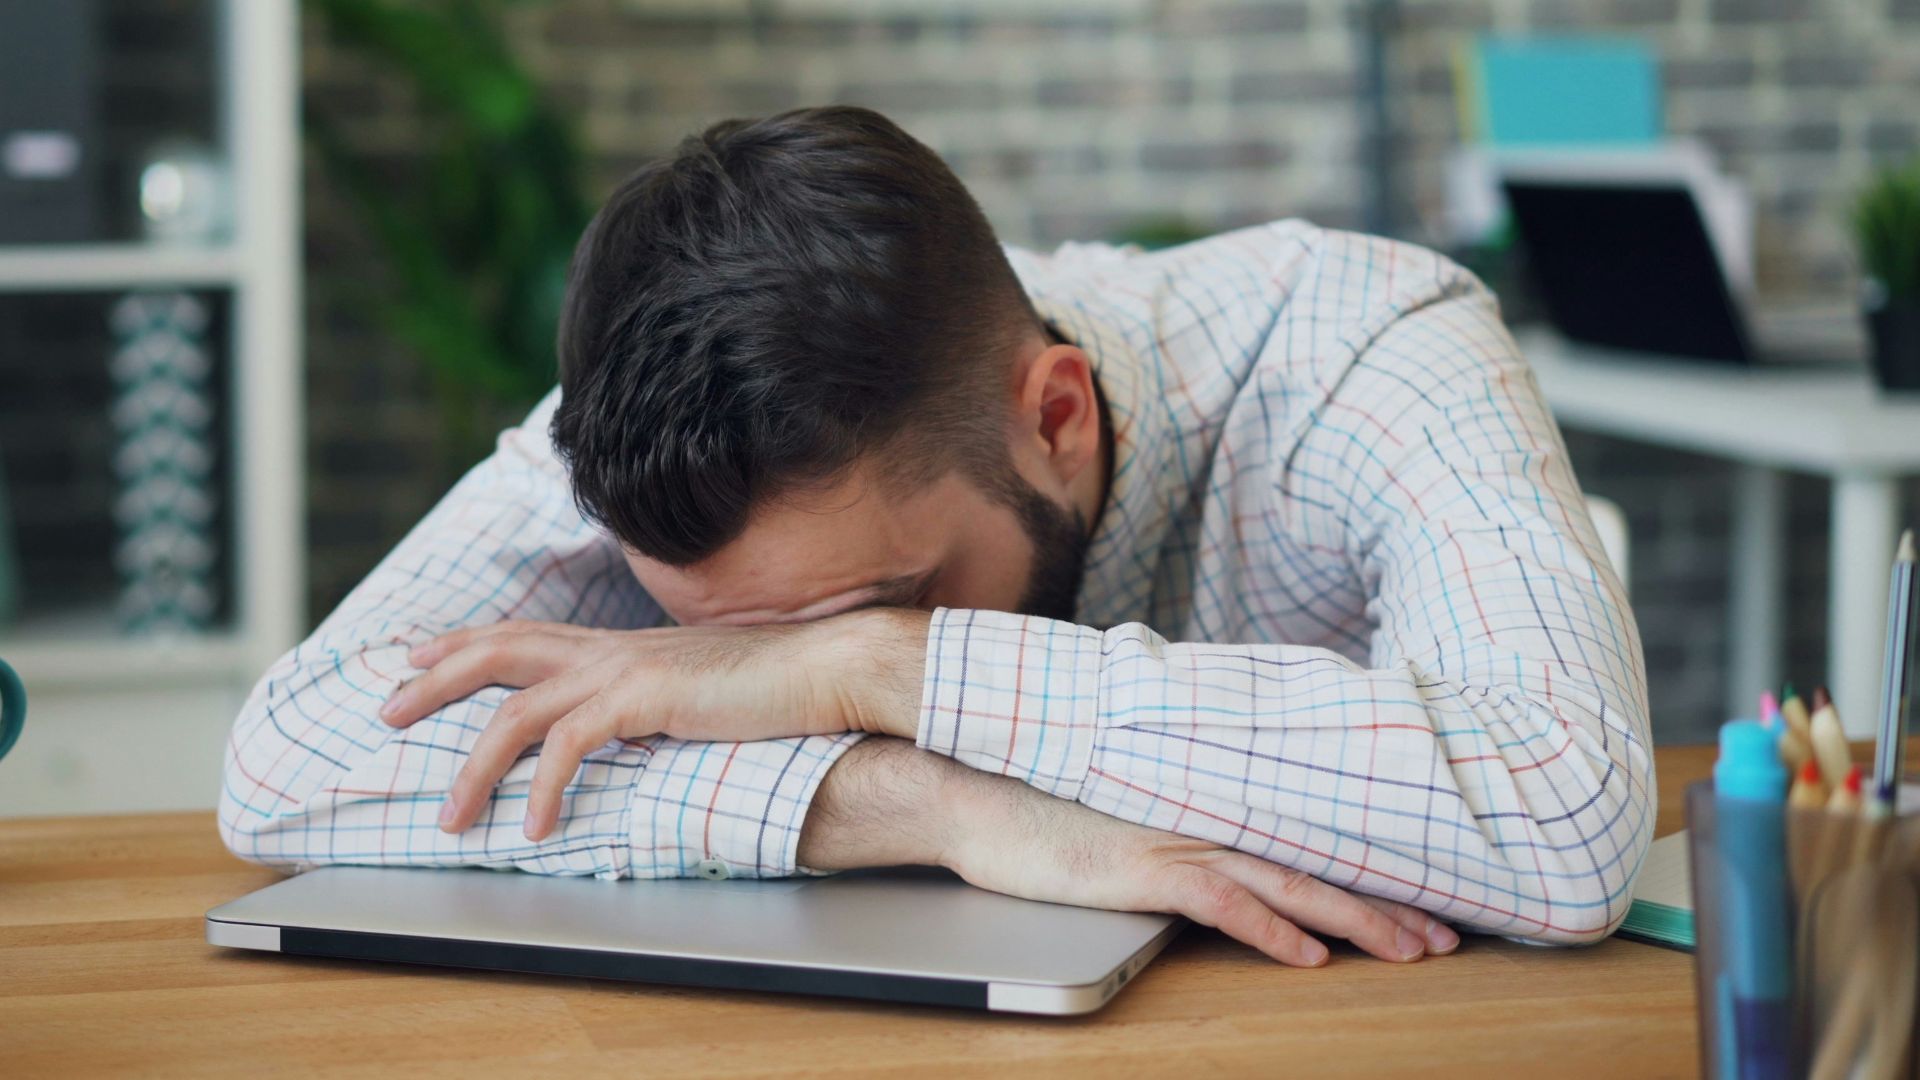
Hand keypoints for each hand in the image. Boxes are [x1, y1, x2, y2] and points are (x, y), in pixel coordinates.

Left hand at [381, 610, 927, 838]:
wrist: (824, 669)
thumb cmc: (775, 685)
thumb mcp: (698, 688)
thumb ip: (656, 699)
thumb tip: (636, 724)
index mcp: (622, 645)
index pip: (525, 632)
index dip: (464, 644)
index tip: (417, 658)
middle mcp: (612, 648)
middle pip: (498, 651)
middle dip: (434, 681)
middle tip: (385, 711)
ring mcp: (624, 669)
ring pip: (516, 711)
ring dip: (475, 767)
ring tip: (451, 816)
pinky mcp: (643, 699)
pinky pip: (569, 746)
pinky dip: (544, 789)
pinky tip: (537, 827)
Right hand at [800, 739, 1460, 967]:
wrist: (976, 787)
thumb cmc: (1040, 800)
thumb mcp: (1123, 807)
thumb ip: (1174, 817)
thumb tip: (1214, 841)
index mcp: (1205, 803)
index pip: (1303, 841)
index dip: (1368, 872)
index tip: (1422, 899)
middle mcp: (1205, 817)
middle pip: (1316, 864)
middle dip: (1390, 904)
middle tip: (1448, 936)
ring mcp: (1177, 840)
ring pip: (1290, 882)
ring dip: (1357, 919)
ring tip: (1413, 949)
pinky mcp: (1143, 868)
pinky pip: (1223, 902)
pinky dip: (1271, 929)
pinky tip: (1310, 956)